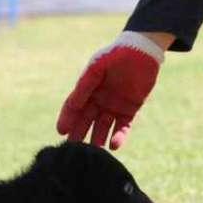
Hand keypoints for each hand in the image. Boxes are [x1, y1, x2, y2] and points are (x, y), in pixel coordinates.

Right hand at [56, 32, 165, 149]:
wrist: (141, 51)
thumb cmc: (114, 55)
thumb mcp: (96, 69)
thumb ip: (84, 87)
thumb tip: (72, 107)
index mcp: (87, 89)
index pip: (73, 107)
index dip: (67, 119)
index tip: (61, 132)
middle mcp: (98, 100)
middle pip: (86, 120)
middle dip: (79, 133)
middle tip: (74, 148)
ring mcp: (113, 106)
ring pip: (103, 127)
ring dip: (98, 139)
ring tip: (94, 151)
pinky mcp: (130, 109)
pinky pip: (122, 126)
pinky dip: (118, 136)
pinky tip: (113, 145)